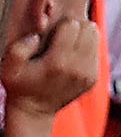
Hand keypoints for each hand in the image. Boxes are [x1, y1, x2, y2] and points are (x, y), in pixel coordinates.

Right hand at [0, 3, 99, 122]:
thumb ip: (19, 48)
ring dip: (83, 36)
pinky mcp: (93, 78)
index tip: (52, 36)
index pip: (72, 25)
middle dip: (75, 29)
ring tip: (67, 45)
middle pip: (88, 28)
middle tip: (61, 38)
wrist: (33, 110)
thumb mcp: (8, 68)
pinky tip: (71, 57)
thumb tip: (37, 36)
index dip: (60, 26)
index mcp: (58, 63)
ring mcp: (88, 75)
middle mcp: (78, 69)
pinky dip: (86, 49)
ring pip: (95, 36)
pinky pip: (96, 51)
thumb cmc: (20, 85)